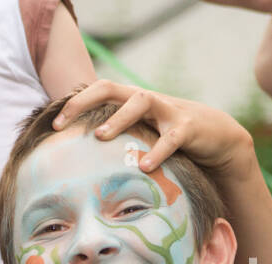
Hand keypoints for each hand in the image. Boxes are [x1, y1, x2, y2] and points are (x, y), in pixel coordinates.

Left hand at [53, 80, 256, 183]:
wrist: (217, 138)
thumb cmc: (170, 140)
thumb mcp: (141, 136)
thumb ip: (117, 141)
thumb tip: (80, 164)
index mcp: (132, 102)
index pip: (99, 91)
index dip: (75, 103)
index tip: (53, 125)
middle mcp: (148, 101)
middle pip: (112, 87)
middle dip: (84, 102)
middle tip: (64, 125)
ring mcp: (169, 111)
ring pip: (141, 101)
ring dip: (118, 118)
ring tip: (101, 136)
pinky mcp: (190, 127)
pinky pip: (172, 136)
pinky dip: (158, 151)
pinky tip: (144, 167)